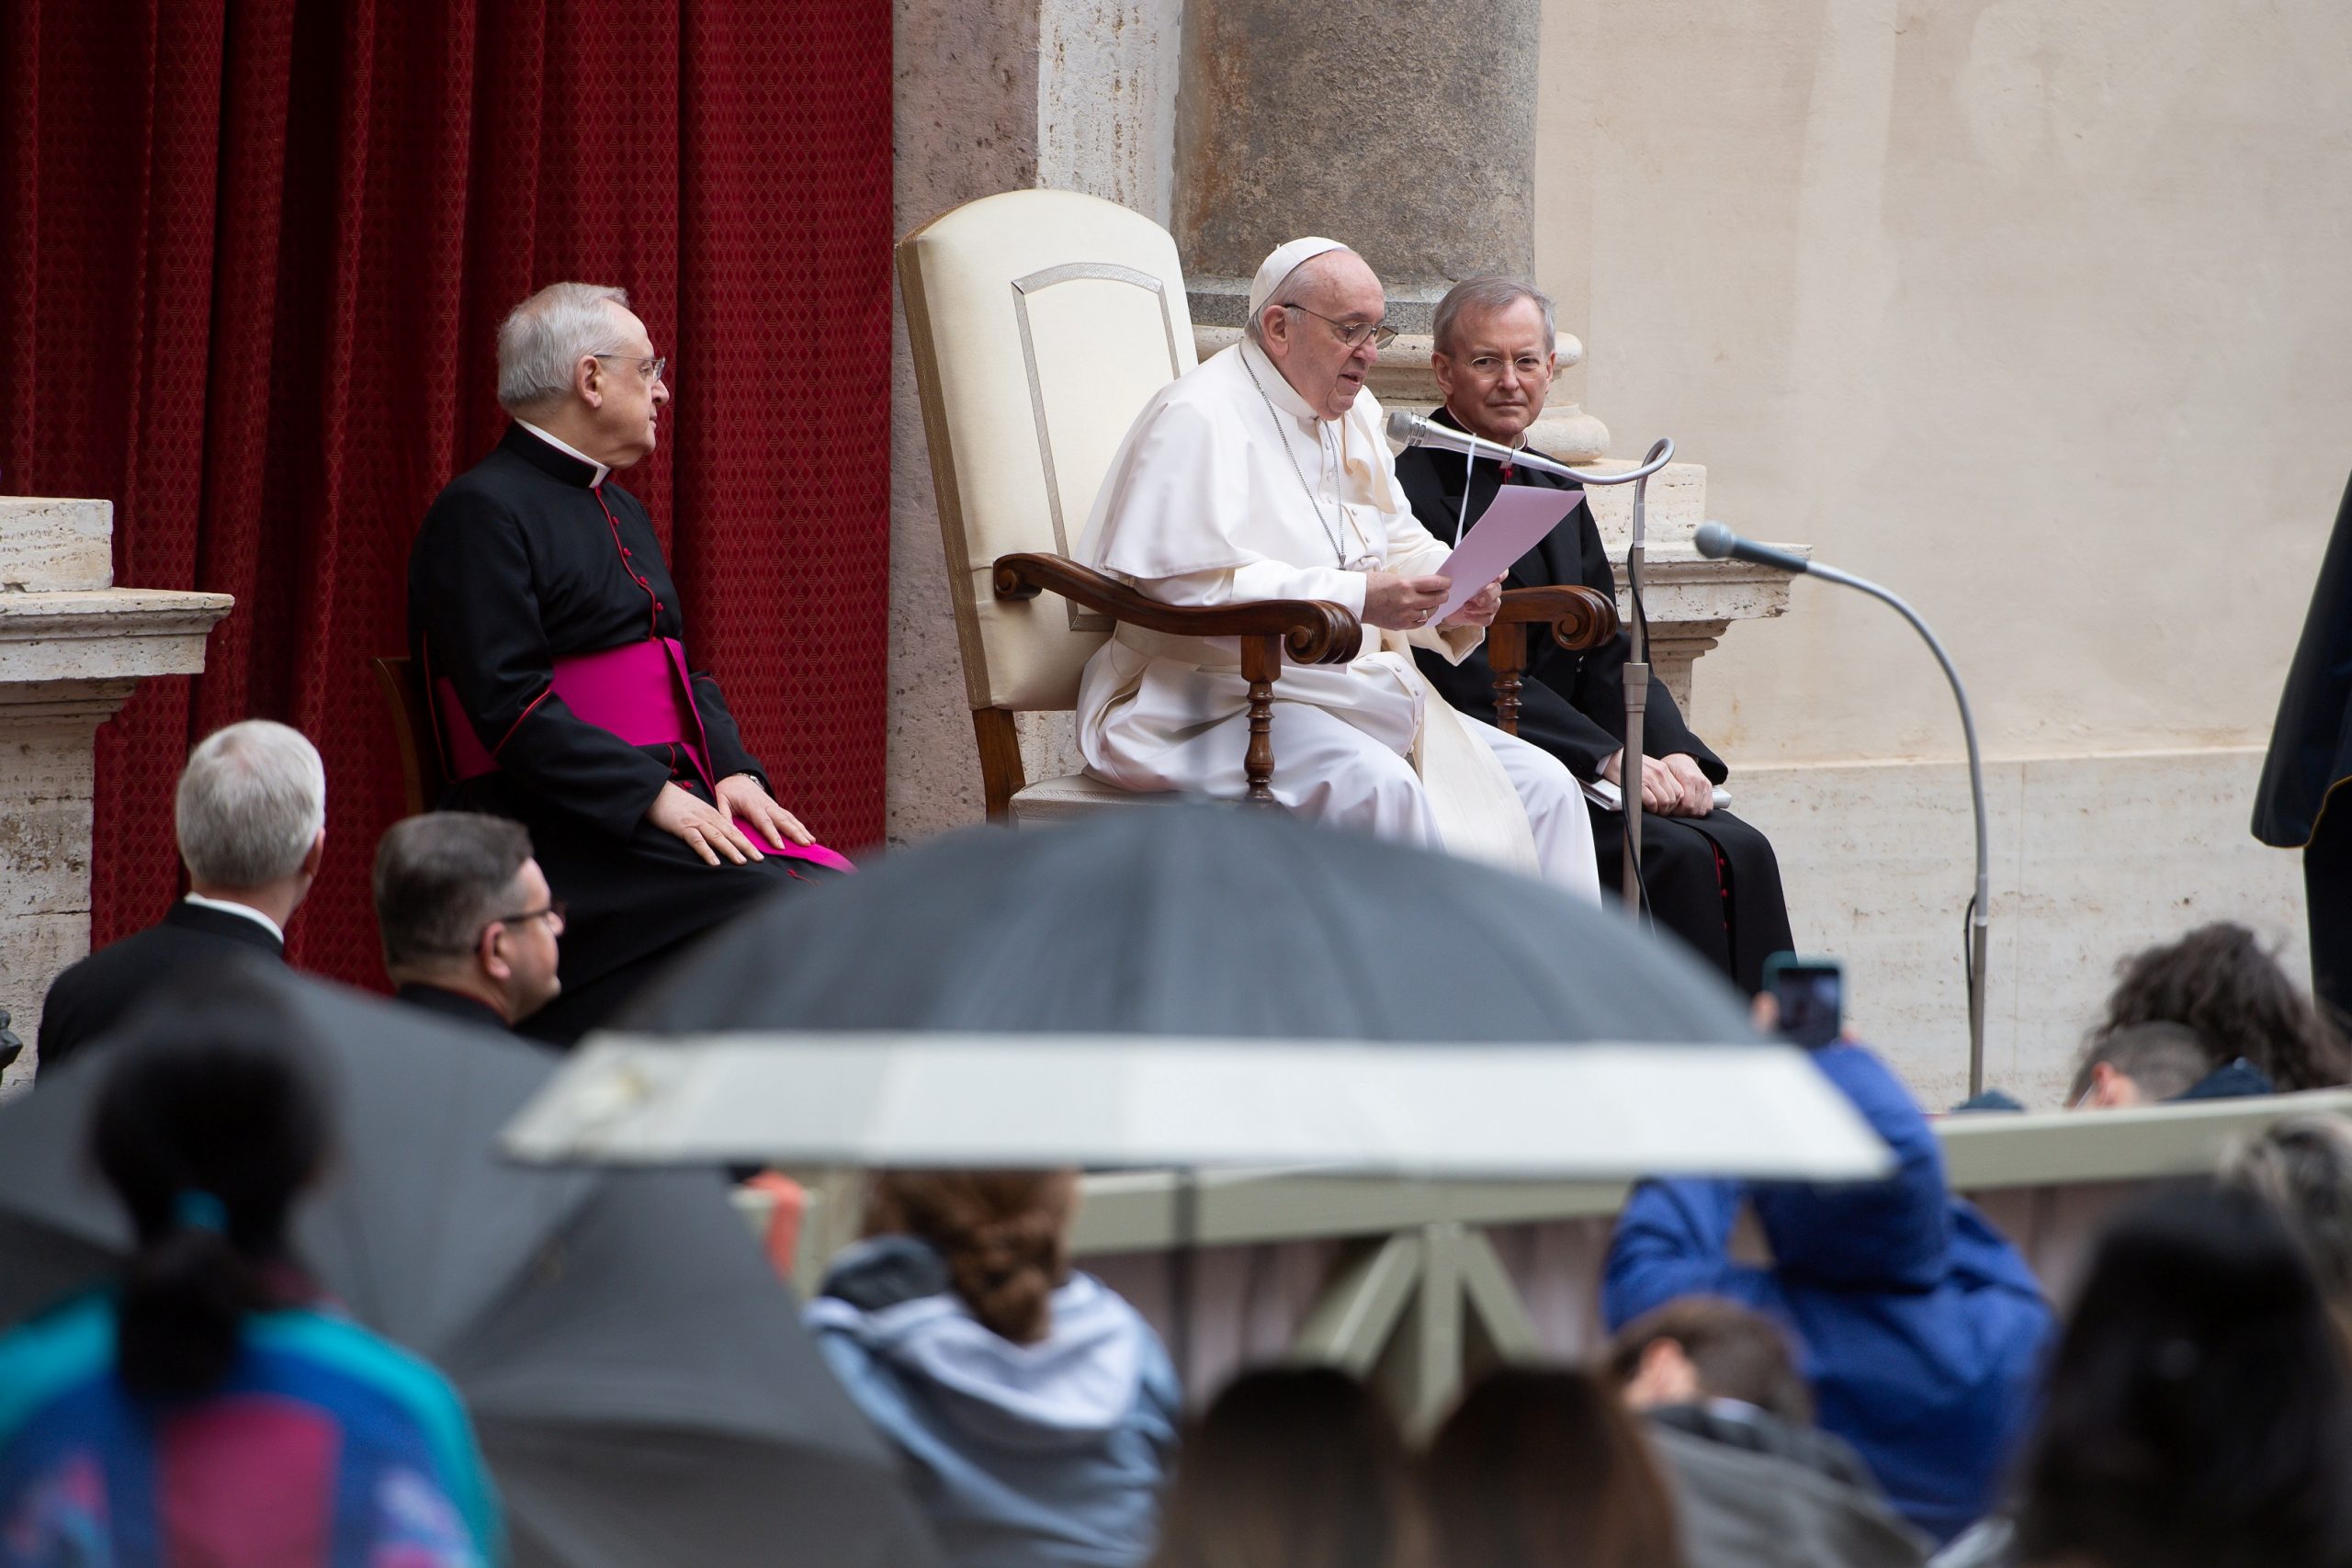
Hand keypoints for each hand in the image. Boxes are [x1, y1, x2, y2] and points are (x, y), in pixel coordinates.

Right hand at [647, 781, 763, 866]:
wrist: (655, 791)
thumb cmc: (674, 804)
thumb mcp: (695, 812)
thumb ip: (706, 823)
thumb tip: (716, 839)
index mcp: (712, 814)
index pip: (733, 829)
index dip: (747, 841)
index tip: (759, 852)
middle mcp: (708, 817)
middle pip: (731, 833)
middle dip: (747, 846)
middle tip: (760, 859)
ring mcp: (696, 821)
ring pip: (718, 837)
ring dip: (731, 850)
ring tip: (743, 862)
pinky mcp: (682, 826)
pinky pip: (697, 840)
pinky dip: (706, 852)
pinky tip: (714, 862)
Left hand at [716, 772, 813, 846]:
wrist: (737, 777)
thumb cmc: (728, 791)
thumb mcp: (721, 801)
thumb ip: (724, 816)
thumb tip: (726, 833)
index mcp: (752, 805)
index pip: (764, 822)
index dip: (772, 834)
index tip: (781, 847)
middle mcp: (766, 805)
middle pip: (783, 820)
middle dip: (795, 833)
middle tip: (805, 844)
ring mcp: (773, 806)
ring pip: (790, 818)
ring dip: (801, 830)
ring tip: (811, 842)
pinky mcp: (776, 807)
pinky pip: (790, 817)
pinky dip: (800, 826)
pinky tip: (808, 836)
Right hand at [1362, 571, 1449, 630]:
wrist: (1357, 600)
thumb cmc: (1372, 586)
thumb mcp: (1394, 577)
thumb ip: (1412, 582)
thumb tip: (1429, 585)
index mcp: (1406, 585)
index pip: (1435, 583)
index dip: (1445, 583)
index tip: (1448, 583)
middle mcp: (1408, 600)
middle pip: (1436, 599)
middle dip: (1443, 595)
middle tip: (1444, 593)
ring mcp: (1405, 615)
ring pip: (1429, 612)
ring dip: (1432, 607)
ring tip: (1430, 603)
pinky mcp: (1402, 625)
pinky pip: (1420, 623)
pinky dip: (1423, 617)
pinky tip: (1420, 612)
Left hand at [1439, 576, 1504, 629]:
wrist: (1452, 608)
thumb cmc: (1457, 591)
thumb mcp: (1458, 581)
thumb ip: (1463, 576)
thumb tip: (1457, 572)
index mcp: (1488, 578)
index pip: (1501, 573)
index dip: (1501, 574)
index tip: (1496, 578)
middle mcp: (1493, 590)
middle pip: (1497, 590)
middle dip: (1488, 595)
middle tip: (1478, 600)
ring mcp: (1492, 604)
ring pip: (1493, 605)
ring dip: (1480, 608)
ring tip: (1466, 606)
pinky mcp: (1487, 617)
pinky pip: (1486, 619)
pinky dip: (1476, 618)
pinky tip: (1466, 614)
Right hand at [1601, 751, 1681, 813]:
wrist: (1613, 758)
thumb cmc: (1629, 765)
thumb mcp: (1649, 768)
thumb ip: (1658, 779)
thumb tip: (1664, 795)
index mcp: (1663, 769)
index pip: (1679, 790)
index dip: (1675, 803)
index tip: (1667, 807)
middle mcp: (1659, 773)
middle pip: (1674, 798)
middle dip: (1668, 809)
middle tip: (1660, 812)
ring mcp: (1650, 779)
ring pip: (1665, 801)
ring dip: (1660, 810)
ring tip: (1654, 812)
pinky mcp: (1639, 785)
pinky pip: (1652, 802)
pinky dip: (1651, 809)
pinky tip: (1647, 809)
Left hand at [1660, 754, 1713, 816]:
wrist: (1682, 758)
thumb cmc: (1671, 767)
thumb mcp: (1665, 773)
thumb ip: (1667, 788)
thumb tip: (1664, 803)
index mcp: (1689, 778)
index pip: (1687, 804)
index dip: (1678, 812)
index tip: (1670, 810)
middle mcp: (1700, 782)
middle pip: (1694, 809)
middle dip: (1683, 814)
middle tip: (1674, 812)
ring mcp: (1706, 786)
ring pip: (1701, 810)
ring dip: (1691, 814)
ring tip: (1681, 811)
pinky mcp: (1710, 789)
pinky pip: (1708, 807)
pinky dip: (1699, 811)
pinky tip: (1690, 809)